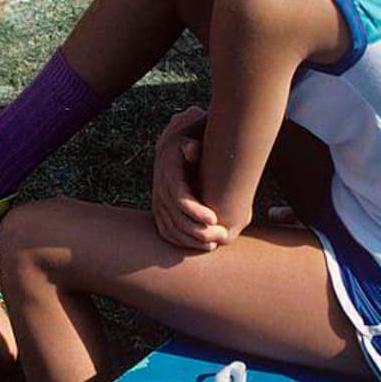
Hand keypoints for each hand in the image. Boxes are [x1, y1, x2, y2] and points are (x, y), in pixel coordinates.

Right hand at [151, 107, 227, 251]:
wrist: (172, 144)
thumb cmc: (191, 139)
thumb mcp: (191, 135)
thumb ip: (193, 142)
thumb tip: (193, 150)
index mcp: (169, 174)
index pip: (180, 198)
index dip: (196, 211)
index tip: (215, 218)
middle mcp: (160, 190)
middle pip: (176, 219)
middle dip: (198, 231)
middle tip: (222, 235)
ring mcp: (159, 202)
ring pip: (171, 229)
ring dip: (192, 240)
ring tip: (214, 244)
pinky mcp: (160, 211)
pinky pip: (168, 232)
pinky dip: (183, 242)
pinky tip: (203, 245)